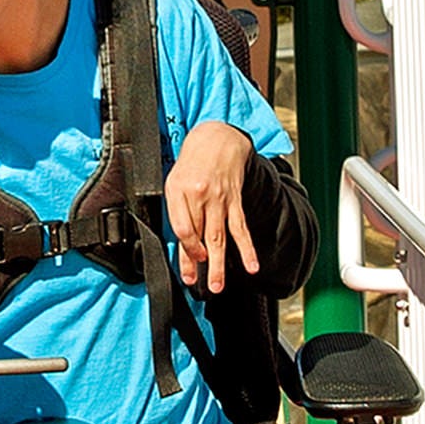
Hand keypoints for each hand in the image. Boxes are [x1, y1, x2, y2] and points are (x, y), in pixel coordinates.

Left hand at [164, 120, 260, 293]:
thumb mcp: (173, 181)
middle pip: (200, 235)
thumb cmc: (191, 163)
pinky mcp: (235, 200)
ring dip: (220, 264)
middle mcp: (199, 195)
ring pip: (220, 236)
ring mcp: (219, 198)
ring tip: (219, 286)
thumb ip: (176, 210)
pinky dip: (247, 248)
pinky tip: (251, 265)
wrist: (216, 138)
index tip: (190, 266)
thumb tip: (181, 244)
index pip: (181, 226)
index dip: (186, 249)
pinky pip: (241, 227)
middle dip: (200, 264)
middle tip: (201, 286)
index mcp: (178, 191)